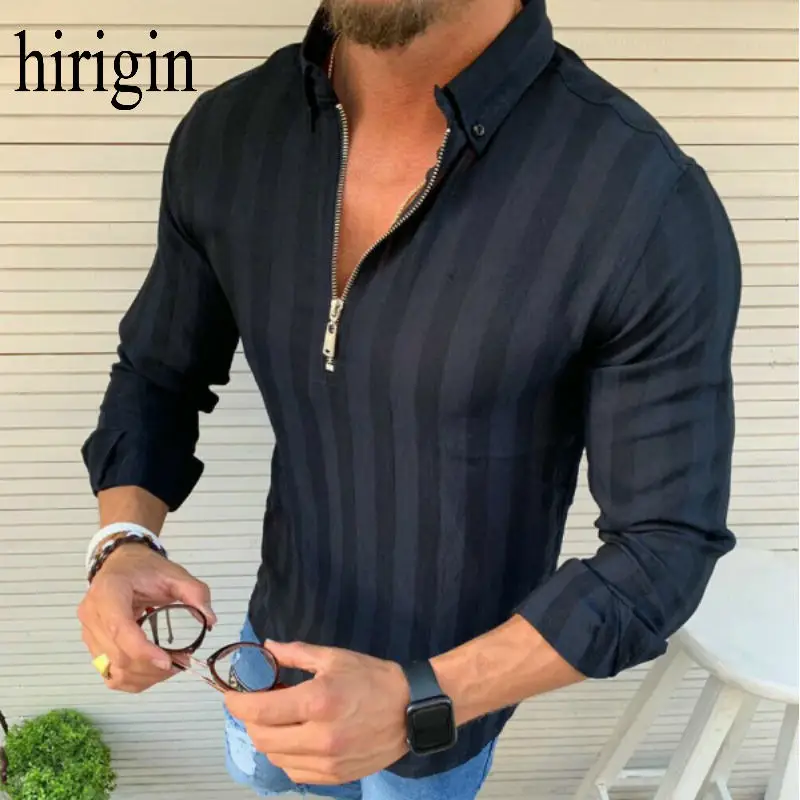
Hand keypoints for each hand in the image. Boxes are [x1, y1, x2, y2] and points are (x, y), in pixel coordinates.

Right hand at [77, 543, 216, 693]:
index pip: (120, 628)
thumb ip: (195, 592)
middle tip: (183, 661)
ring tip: (171, 665)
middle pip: (119, 656)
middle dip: (152, 666)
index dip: (143, 650)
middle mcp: (92, 615)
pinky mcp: (93, 647)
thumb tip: (210, 620)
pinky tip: (153, 670)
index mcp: (109, 592)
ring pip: (114, 671)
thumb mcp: (174, 573)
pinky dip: (134, 679)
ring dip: (145, 676)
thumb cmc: (145, 568)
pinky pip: (110, 675)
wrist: (121, 564)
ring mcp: (89, 634)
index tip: (168, 661)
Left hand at [225, 641, 410, 784]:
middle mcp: (319, 737)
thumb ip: (296, 654)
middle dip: (251, 721)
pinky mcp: (335, 777)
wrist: (411, 709)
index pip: (260, 711)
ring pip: (276, 758)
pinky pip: (295, 772)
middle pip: (262, 738)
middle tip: (258, 704)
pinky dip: (287, 756)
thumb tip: (267, 648)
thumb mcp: (335, 657)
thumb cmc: (373, 678)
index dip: (237, 704)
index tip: (231, 695)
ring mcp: (327, 762)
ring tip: (280, 720)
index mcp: (317, 701)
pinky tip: (297, 738)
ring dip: (269, 739)